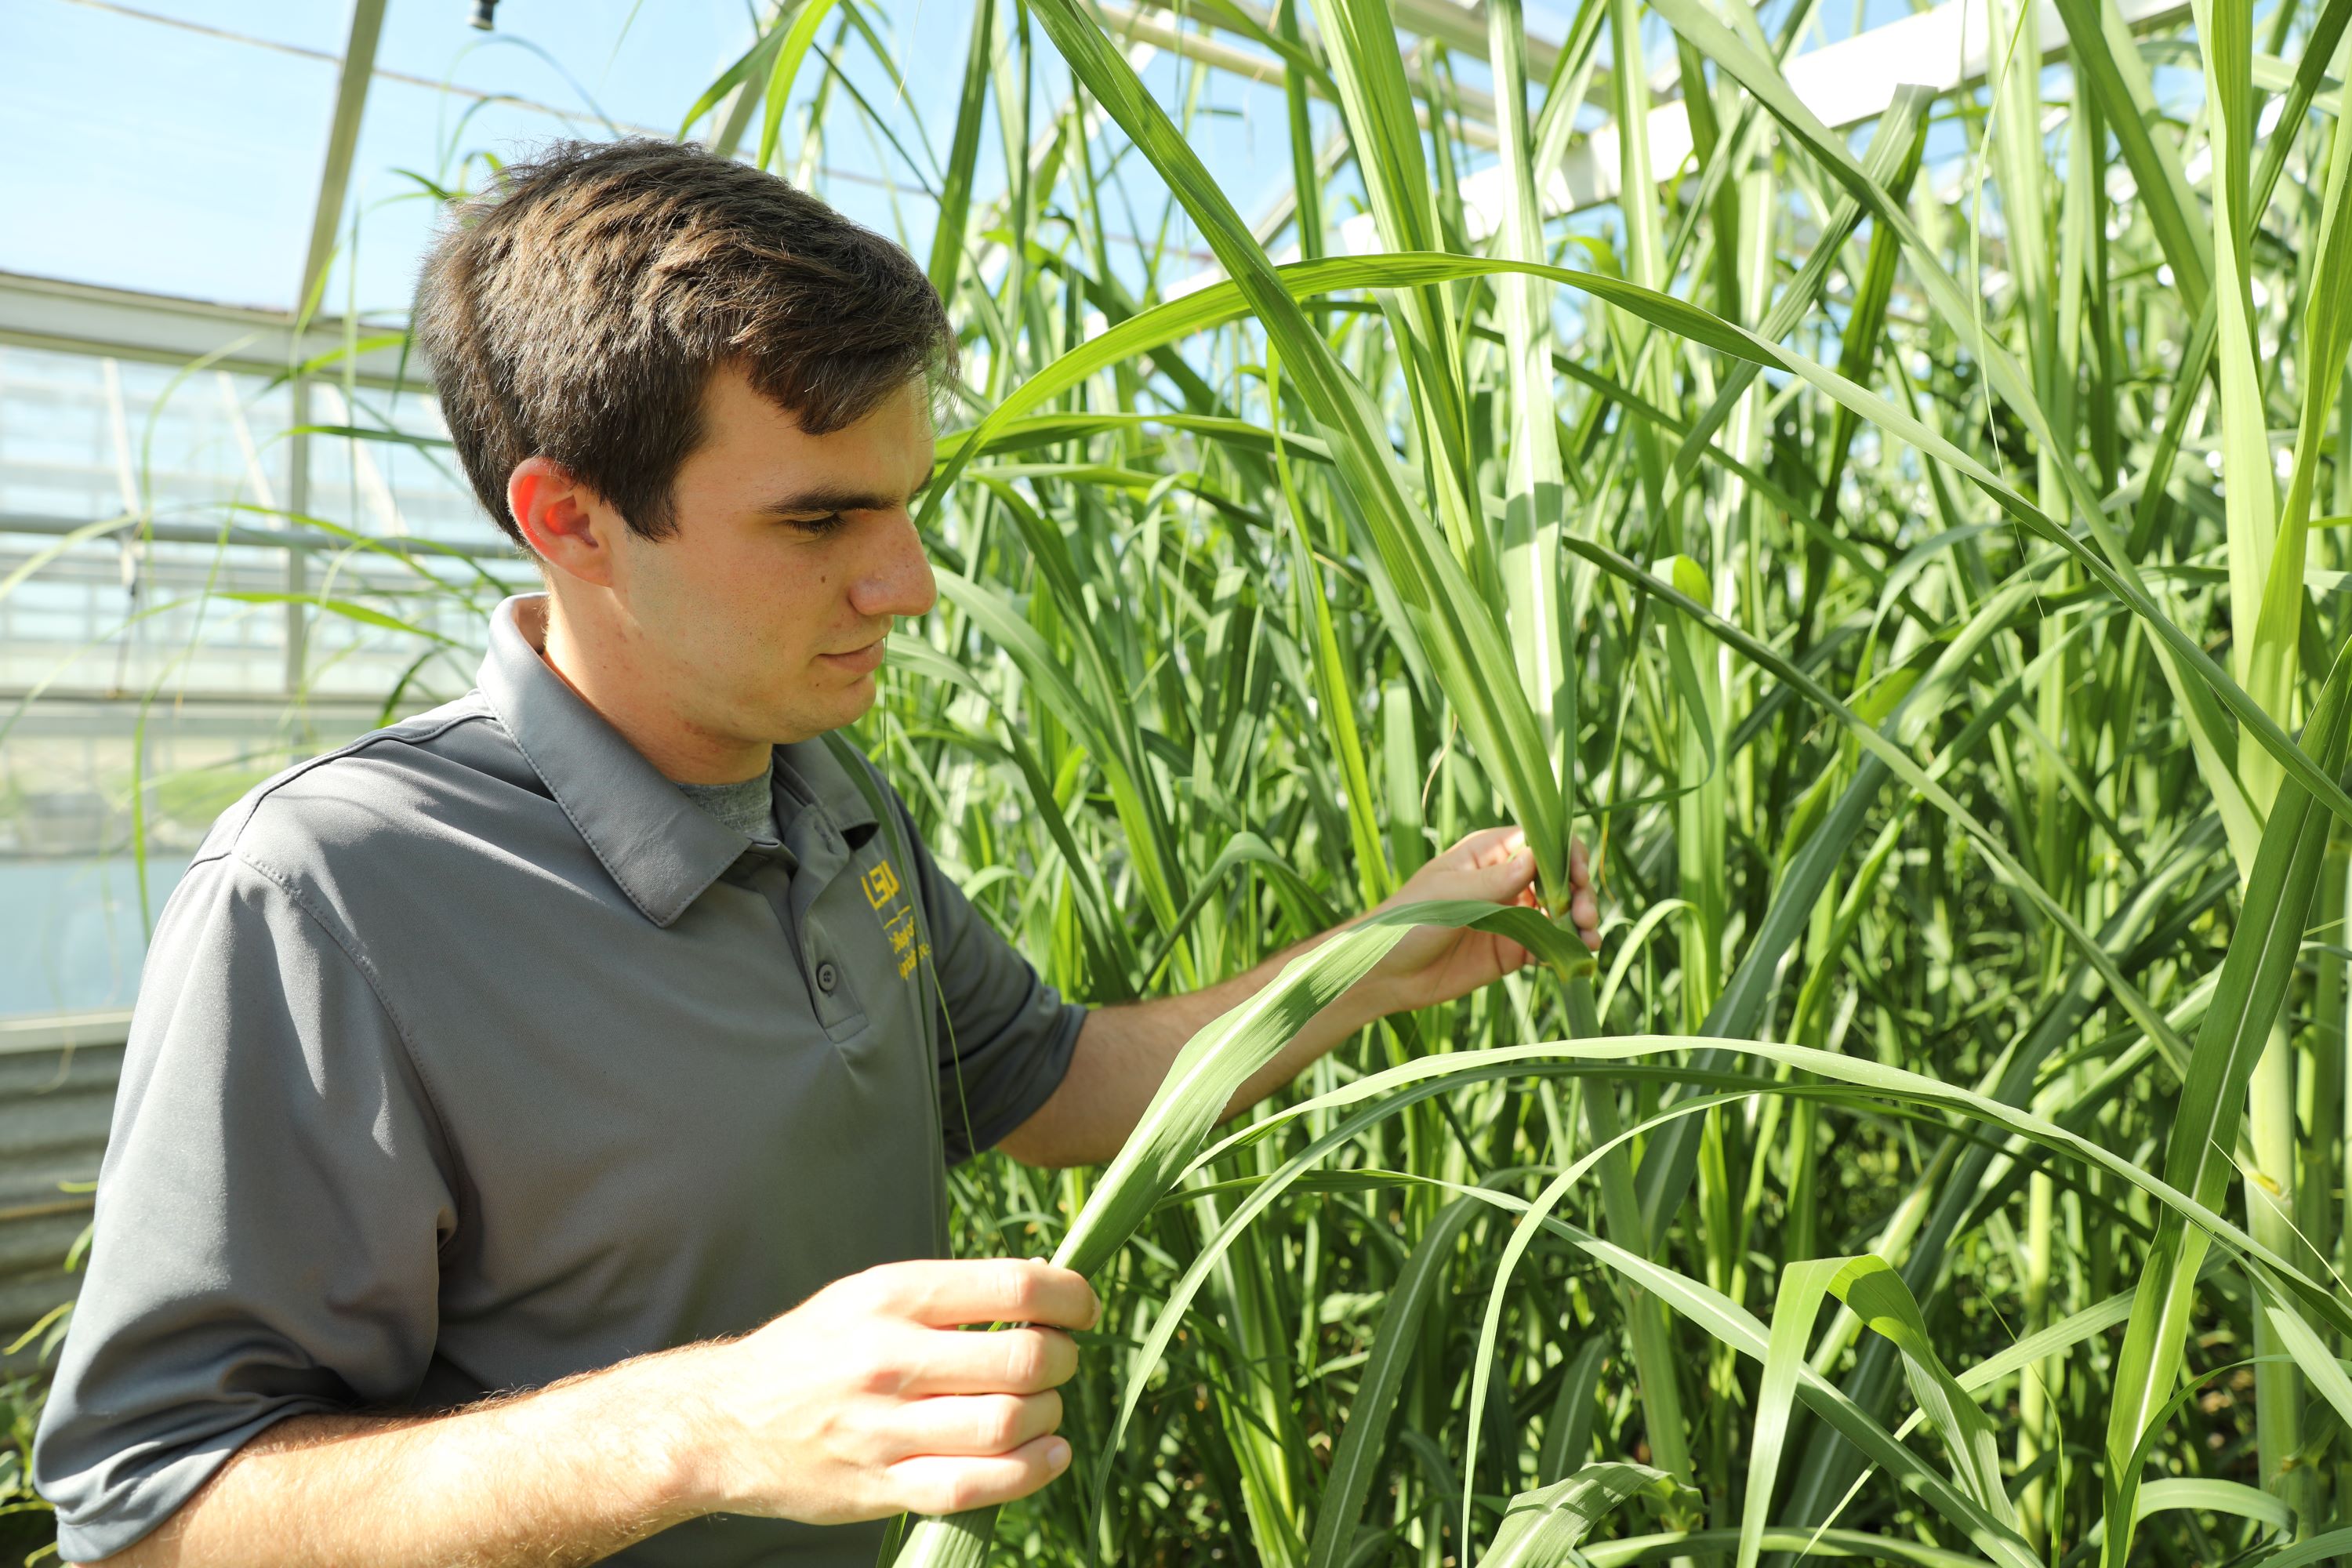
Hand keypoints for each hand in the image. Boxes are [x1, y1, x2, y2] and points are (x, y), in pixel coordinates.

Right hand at [680, 1258, 1098, 1522]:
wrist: (724, 1421)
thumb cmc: (814, 1350)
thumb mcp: (868, 1294)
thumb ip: (949, 1293)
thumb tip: (1044, 1290)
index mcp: (892, 1296)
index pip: (1013, 1288)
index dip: (1070, 1297)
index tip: (1082, 1307)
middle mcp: (892, 1359)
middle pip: (1024, 1362)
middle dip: (1064, 1360)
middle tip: (1061, 1360)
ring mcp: (887, 1429)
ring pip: (1009, 1425)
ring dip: (1051, 1416)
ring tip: (1045, 1407)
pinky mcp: (883, 1487)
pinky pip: (977, 1486)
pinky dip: (1030, 1472)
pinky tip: (1049, 1454)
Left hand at [1359, 829, 1600, 1013]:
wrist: (1385, 974)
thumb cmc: (1406, 921)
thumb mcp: (1448, 897)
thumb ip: (1494, 882)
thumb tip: (1537, 857)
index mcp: (1488, 854)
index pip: (1539, 840)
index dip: (1565, 854)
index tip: (1577, 876)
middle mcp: (1506, 880)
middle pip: (1558, 876)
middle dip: (1579, 891)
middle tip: (1584, 914)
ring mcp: (1512, 916)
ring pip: (1560, 911)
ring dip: (1580, 920)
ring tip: (1590, 938)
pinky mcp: (1512, 950)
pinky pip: (1548, 945)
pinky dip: (1567, 948)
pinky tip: (1579, 956)